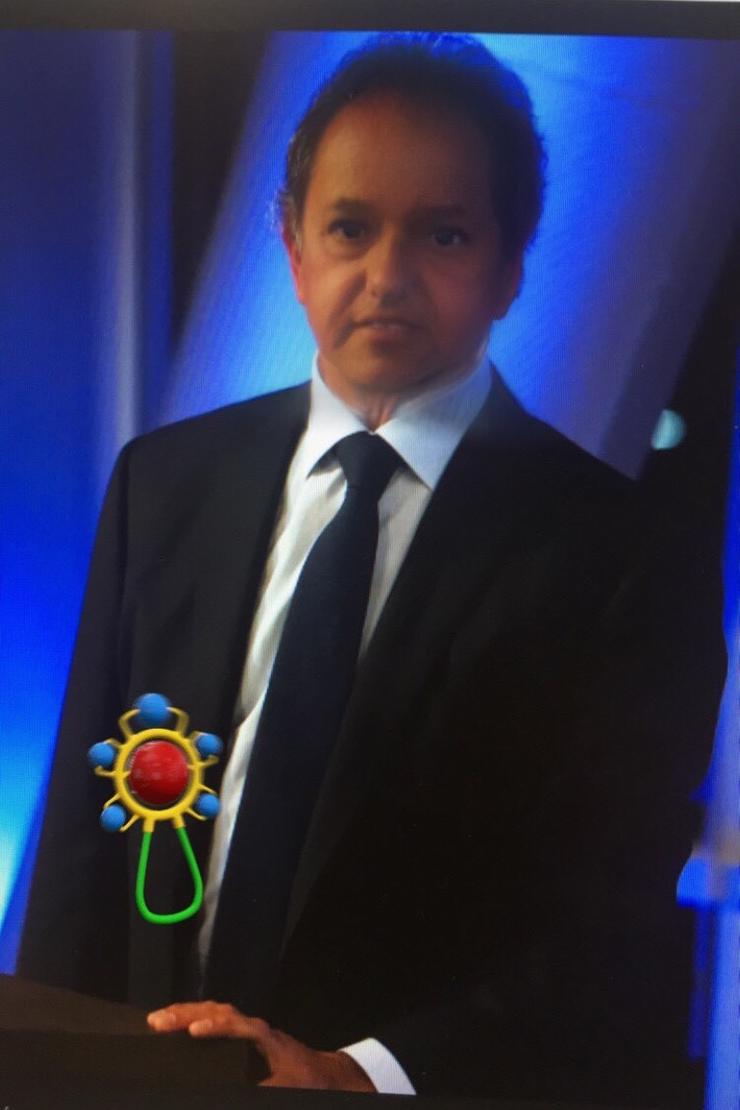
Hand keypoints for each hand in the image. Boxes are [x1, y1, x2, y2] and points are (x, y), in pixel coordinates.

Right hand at [147, 1001, 375, 1090]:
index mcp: (264, 1036)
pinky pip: (218, 1019)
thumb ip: (261, 1088)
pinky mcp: (245, 1036)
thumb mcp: (285, 1088)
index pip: (235, 1025)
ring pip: (215, 1011)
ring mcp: (249, 1029)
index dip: (215, 1027)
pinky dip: (197, 1017)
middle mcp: (254, 1027)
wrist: (325, 1076)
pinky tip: (181, 1024)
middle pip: (217, 1011)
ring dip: (187, 1012)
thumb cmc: (307, 1081)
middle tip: (157, 1020)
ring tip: (160, 1019)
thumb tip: (230, 1088)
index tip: (194, 1031)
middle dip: (186, 1012)